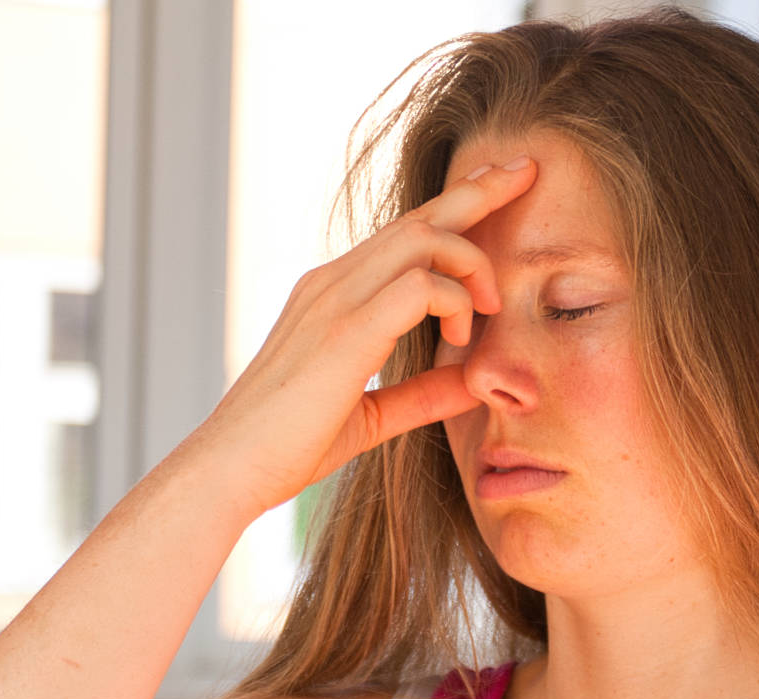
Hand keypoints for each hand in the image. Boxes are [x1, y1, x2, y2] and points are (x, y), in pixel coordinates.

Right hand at [183, 156, 536, 520]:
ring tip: (490, 305)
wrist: (230, 469)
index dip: (455, 206)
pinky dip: (454, 303)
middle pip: (420, 215)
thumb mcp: (371, 416)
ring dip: (472, 261)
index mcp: (333, 293)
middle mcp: (333, 281)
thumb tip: (473, 383)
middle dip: (481, 189)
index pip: (404, 232)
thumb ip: (421, 395)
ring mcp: (335, 299)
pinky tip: (461, 336)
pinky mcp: (346, 330)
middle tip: (528, 169)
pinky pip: (421, 286)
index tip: (499, 187)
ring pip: (424, 236)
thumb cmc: (288, 447)